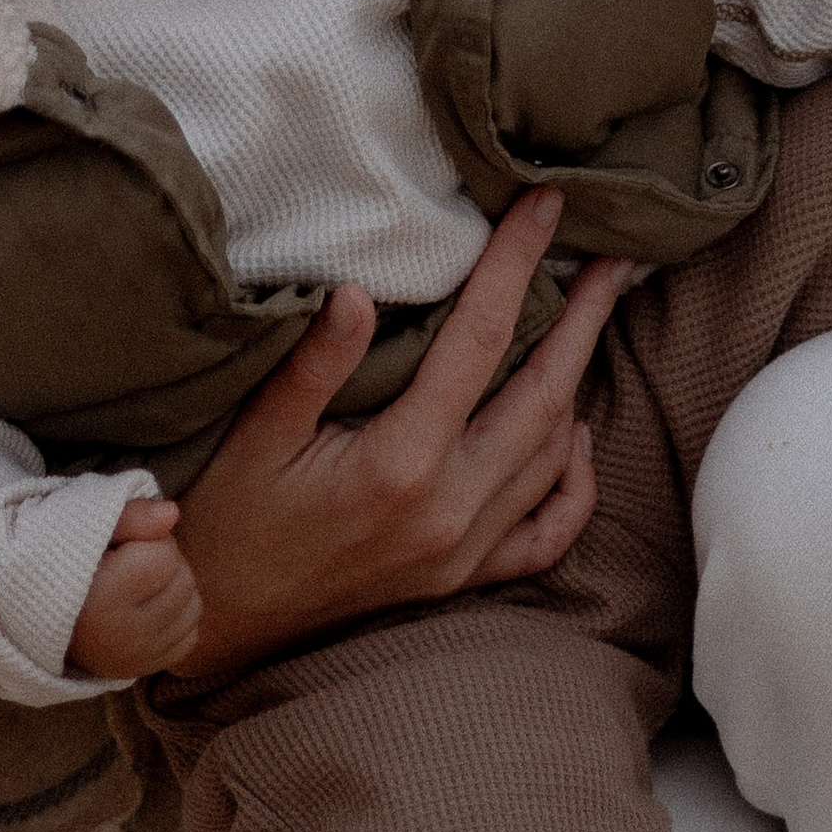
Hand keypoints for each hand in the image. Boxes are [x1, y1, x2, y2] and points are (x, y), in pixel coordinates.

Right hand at [67, 498, 203, 679]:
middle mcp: (122, 636)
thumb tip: (174, 513)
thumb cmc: (70, 564)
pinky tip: (149, 609)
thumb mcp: (89, 529)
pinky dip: (178, 619)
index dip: (151, 541)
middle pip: (184, 581)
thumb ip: (131, 516)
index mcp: (102, 599)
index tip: (125, 547)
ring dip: (175, 589)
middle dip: (165, 563)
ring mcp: (136, 658)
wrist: (45, 617)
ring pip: (193, 607)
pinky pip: (190, 636)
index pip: (166, 557)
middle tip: (132, 564)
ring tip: (140, 585)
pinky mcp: (145, 669)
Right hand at [161, 188, 632, 681]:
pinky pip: (545, 537)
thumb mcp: (254, 432)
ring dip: (580, 383)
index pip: (481, 340)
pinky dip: (574, 483)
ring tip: (591, 320)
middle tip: (615, 260)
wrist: (216, 625)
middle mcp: (448, 511)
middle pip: (544, 395)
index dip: (516, 263)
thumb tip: (359, 292)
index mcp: (400, 464)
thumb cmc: (224, 519)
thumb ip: (313, 365)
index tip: (546, 206)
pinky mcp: (458, 581)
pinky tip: (576, 435)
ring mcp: (460, 553)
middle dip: (584, 319)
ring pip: (552, 457)